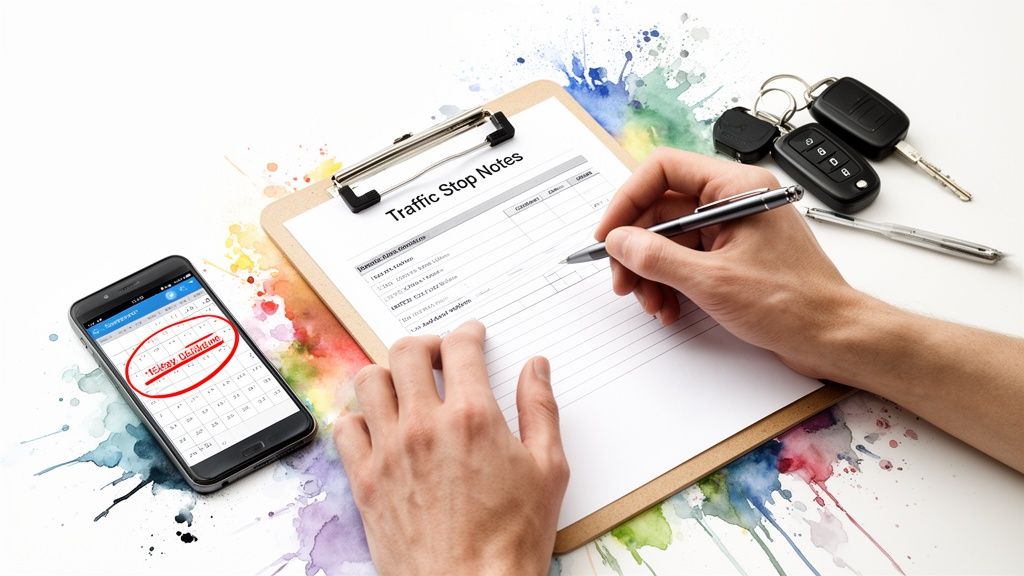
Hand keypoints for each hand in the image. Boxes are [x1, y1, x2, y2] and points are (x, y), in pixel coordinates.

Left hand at [333, 320, 568, 575]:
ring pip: (369, 381)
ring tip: (405, 385)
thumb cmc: (510, 542)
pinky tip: (379, 425)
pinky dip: (359, 417)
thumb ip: (540, 409)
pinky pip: (345, 427)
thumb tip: (536, 368)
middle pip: (407, 351)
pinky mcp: (364, 480)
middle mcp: (423, 425)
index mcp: (472, 417)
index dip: (468, 333)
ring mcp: (388, 451)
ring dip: (388, 373)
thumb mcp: (548, 470)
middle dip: (426, 343)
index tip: (471, 336)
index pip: (460, 348)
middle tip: (439, 355)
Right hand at [595, 148, 863, 379]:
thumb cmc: (792, 304)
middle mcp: (733, 201)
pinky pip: (686, 259)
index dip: (628, 199)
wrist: (831, 336)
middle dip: (637, 248)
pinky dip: (670, 283)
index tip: (609, 233)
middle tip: (622, 281)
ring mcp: (733, 229)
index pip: (663, 169)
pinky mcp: (732, 256)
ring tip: (650, 304)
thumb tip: (619, 242)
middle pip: (662, 209)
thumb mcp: (711, 281)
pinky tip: (668, 308)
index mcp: (736, 187)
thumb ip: (656, 258)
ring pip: (670, 239)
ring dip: (651, 272)